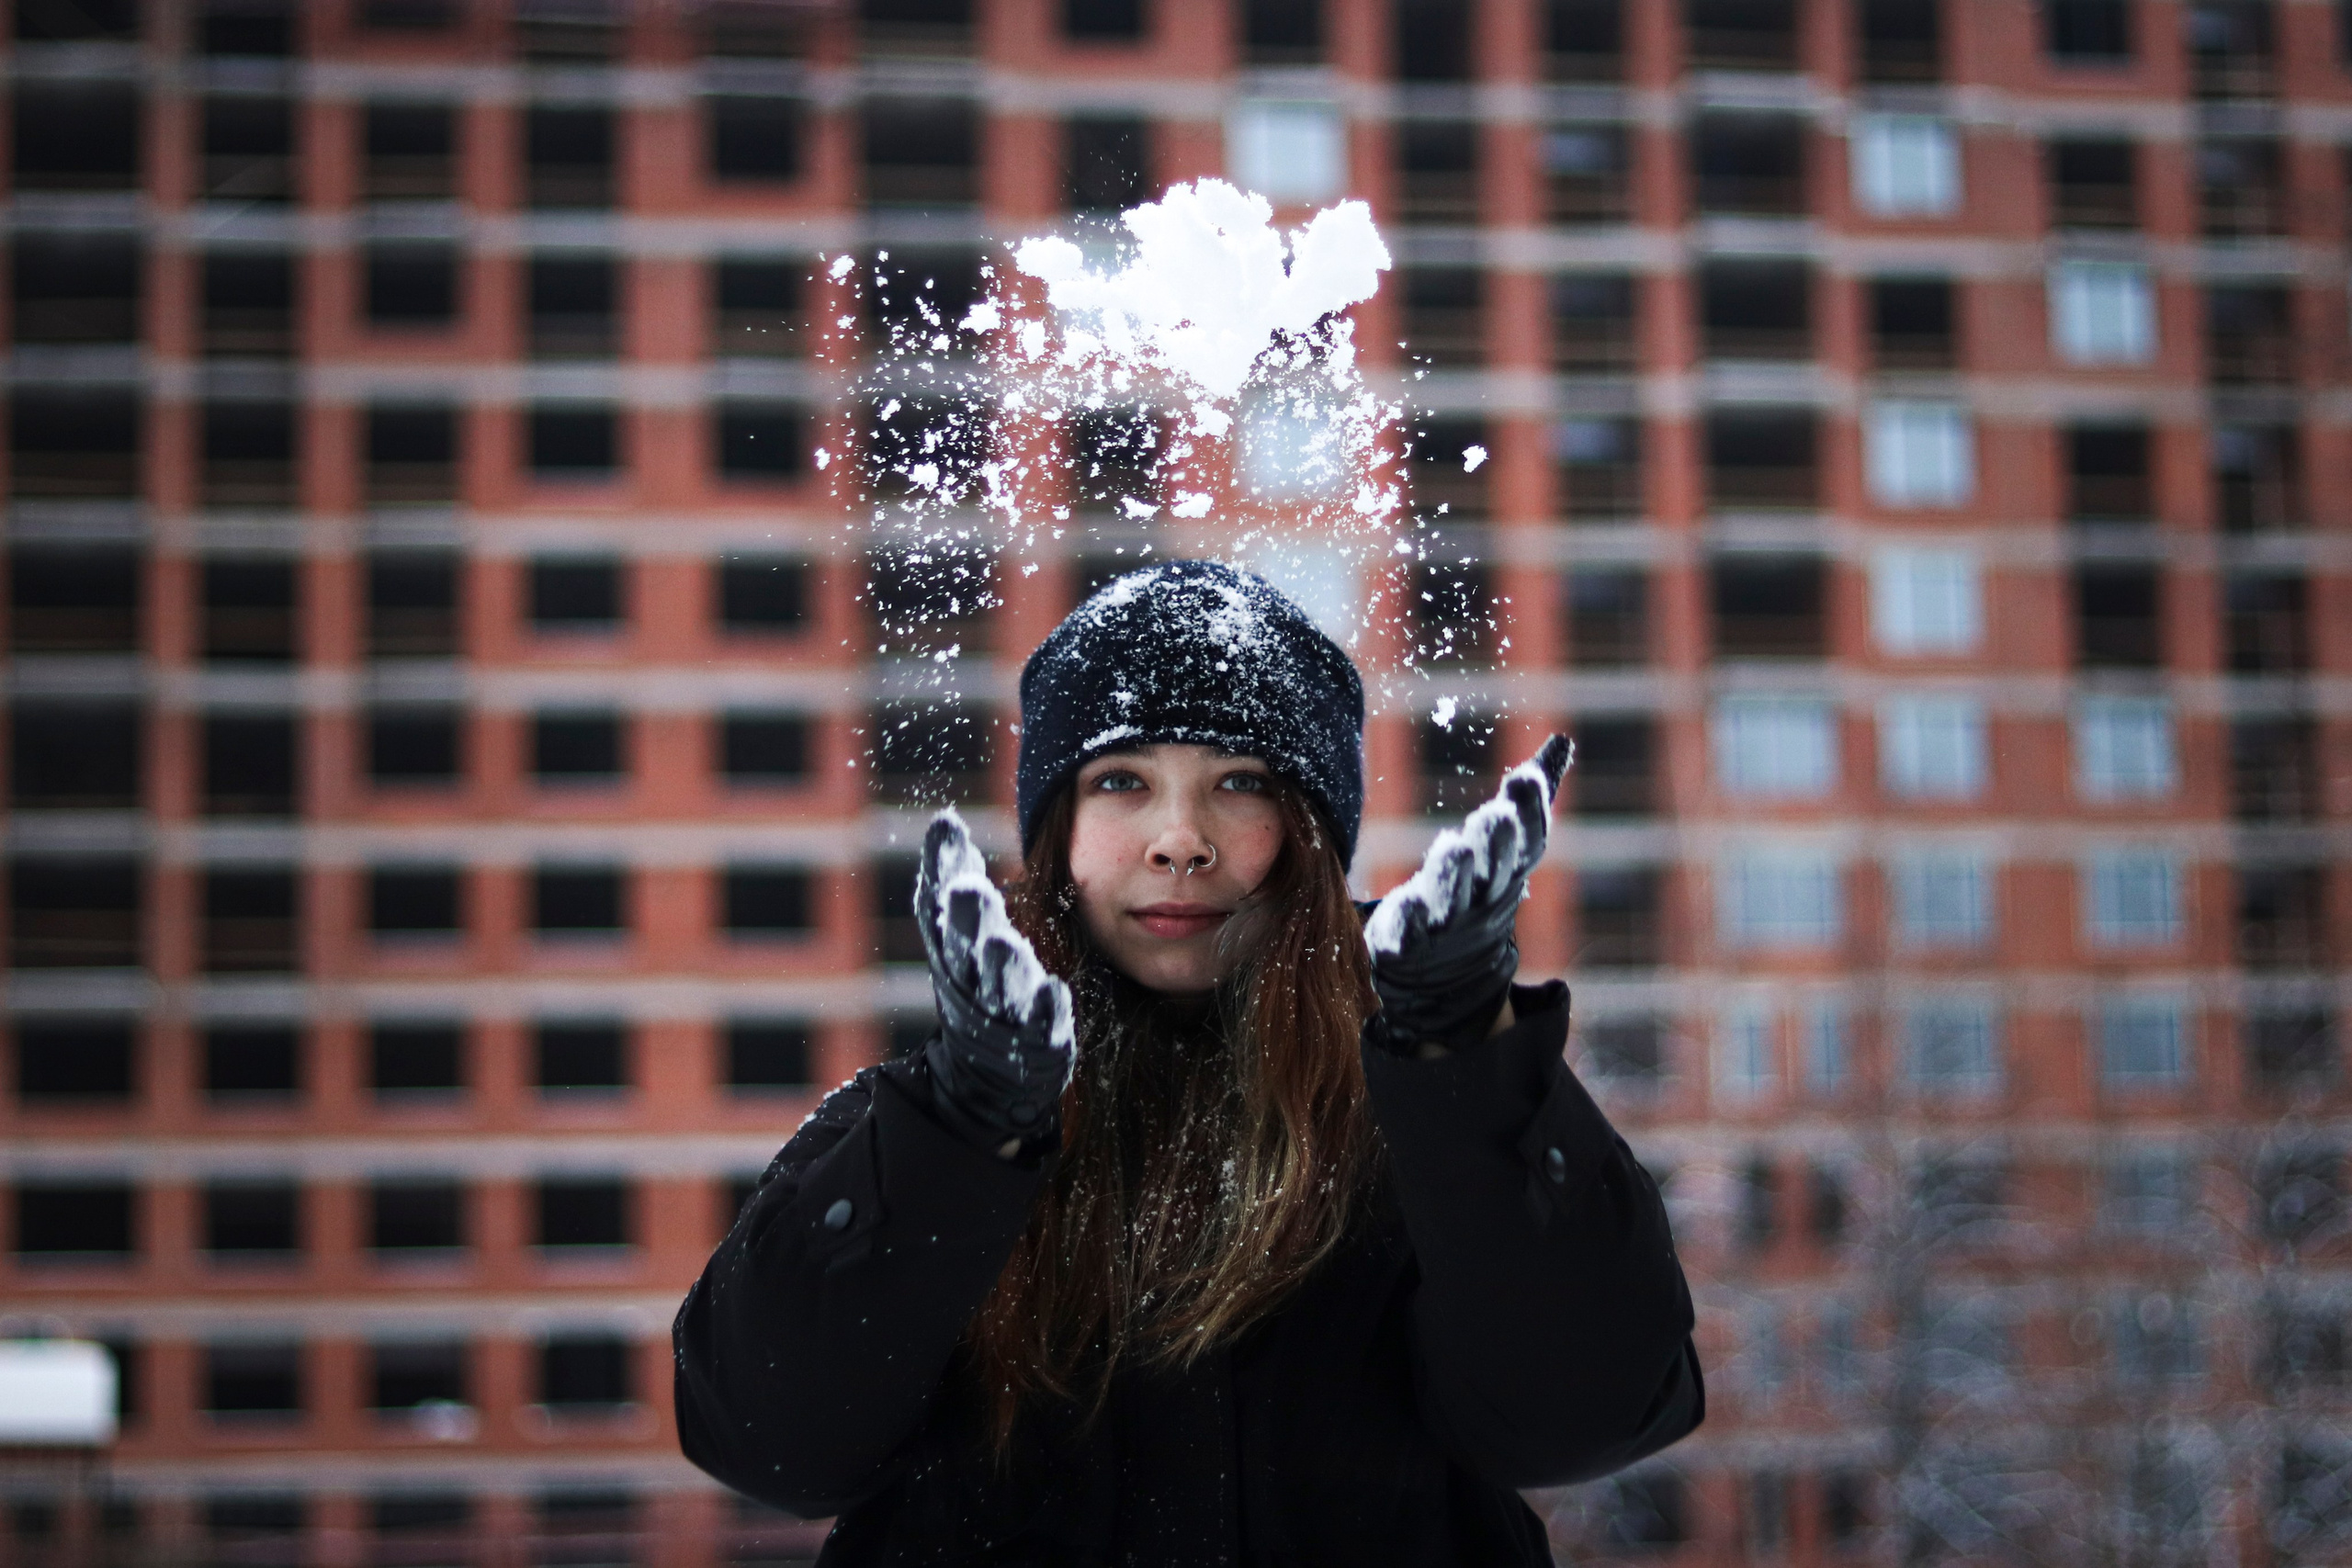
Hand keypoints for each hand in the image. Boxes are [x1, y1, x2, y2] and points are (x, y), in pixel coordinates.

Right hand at [915, 808, 1075, 1157]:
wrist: (986, 1073)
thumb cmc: (974, 981)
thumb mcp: (957, 932)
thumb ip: (950, 878)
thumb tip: (944, 820)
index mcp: (952, 945)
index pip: (939, 903)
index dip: (941, 867)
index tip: (948, 828)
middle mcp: (971, 976)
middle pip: (967, 945)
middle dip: (968, 918)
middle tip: (969, 889)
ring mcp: (1003, 1011)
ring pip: (1000, 985)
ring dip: (1001, 965)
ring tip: (1003, 944)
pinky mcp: (1036, 1041)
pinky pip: (1040, 1025)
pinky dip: (1043, 1010)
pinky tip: (1053, 991)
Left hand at [1365, 735, 1572, 1053]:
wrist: (1444, 974)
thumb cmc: (1476, 890)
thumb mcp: (1504, 847)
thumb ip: (1528, 799)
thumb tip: (1561, 741)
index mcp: (1506, 872)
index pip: (1528, 843)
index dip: (1531, 813)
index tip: (1525, 777)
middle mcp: (1481, 898)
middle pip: (1495, 871)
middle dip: (1497, 844)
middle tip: (1497, 815)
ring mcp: (1445, 924)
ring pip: (1452, 899)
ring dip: (1456, 876)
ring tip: (1455, 848)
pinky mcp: (1405, 942)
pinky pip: (1407, 935)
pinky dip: (1408, 924)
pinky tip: (1405, 907)